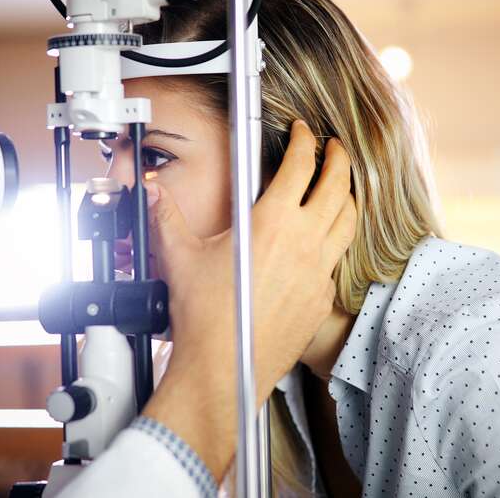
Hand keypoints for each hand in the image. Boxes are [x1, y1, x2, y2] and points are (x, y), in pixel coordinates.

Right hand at [141, 120, 355, 478]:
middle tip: (333, 149)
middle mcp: (304, 243)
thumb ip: (168, 216)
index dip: (306, 140)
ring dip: (346, 198)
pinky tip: (319, 247)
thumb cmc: (203, 317)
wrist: (223, 367)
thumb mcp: (181, 256)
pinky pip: (335, 263)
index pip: (301, 165)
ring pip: (348, 223)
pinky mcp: (321, 299)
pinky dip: (332, 245)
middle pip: (338, 187)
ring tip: (338, 189)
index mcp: (273, 222)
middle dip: (338, 160)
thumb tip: (152, 191)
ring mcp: (319, 272)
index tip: (304, 131)